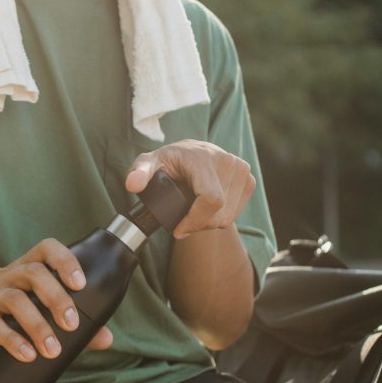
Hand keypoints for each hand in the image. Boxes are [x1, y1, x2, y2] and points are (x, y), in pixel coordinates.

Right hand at [0, 239, 113, 361]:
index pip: (46, 249)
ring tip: (52, 350)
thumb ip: (75, 327)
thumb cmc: (10, 321)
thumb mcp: (41, 318)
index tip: (81, 284)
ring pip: (14, 299)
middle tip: (72, 326)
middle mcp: (5, 276)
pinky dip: (12, 340)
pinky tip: (27, 354)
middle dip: (56, 298)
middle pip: (32, 273)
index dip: (65, 261)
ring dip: (37, 325)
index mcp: (25, 269)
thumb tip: (105, 338)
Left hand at [125, 139, 255, 239]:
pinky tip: (206, 209)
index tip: (178, 230)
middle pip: (218, 213)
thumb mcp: (148, 163)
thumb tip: (133, 184)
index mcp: (203, 158)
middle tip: (181, 222)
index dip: (195, 221)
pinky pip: (236, 213)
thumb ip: (139, 172)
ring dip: (208, 223)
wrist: (191, 152)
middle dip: (197, 225)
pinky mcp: (248, 179)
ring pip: (228, 217)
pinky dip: (220, 218)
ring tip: (192, 213)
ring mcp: (241, 170)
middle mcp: (227, 161)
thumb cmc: (168, 161)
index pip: (211, 199)